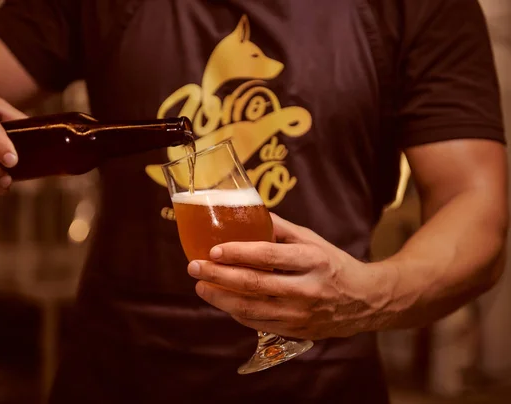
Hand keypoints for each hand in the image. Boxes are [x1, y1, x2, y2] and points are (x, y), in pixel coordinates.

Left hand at [187, 214, 393, 339]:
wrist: (366, 301)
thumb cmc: (333, 264)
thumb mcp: (312, 240)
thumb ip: (280, 228)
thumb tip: (247, 212)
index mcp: (313, 260)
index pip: (269, 256)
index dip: (238, 253)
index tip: (213, 250)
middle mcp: (307, 289)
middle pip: (254, 284)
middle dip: (219, 276)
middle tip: (194, 267)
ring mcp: (301, 314)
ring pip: (252, 309)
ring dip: (221, 298)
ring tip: (201, 286)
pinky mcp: (296, 331)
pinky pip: (258, 323)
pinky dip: (236, 312)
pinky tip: (222, 301)